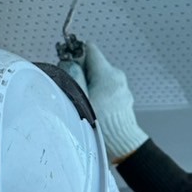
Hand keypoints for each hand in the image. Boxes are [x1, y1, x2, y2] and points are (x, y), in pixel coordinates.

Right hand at [61, 42, 147, 163]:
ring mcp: (122, 86)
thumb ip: (74, 76)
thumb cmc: (101, 124)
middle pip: (93, 63)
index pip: (89, 49)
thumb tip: (68, 62)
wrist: (122, 143)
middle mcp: (117, 76)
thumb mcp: (81, 99)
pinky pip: (107, 87)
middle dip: (82, 71)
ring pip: (100, 76)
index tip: (68, 65)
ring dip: (90, 83)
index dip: (76, 54)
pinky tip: (95, 106)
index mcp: (107, 74)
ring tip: (85, 101)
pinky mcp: (123, 96)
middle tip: (74, 88)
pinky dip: (99, 92)